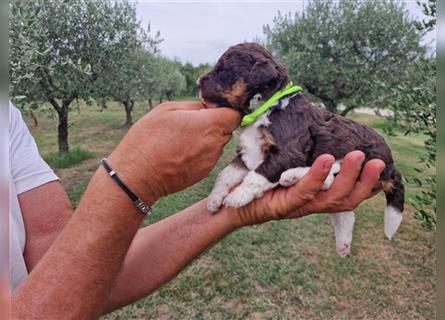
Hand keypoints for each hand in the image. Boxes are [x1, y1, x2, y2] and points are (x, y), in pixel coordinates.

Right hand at [108, 101, 239, 203]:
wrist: (138, 175)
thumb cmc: (148, 139)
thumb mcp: (167, 110)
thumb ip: (195, 106)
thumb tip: (209, 107)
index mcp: (209, 125)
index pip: (234, 114)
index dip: (225, 110)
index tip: (211, 109)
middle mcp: (215, 144)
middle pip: (227, 129)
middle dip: (215, 124)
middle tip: (191, 124)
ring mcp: (210, 161)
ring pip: (217, 144)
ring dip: (207, 139)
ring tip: (182, 140)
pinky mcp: (204, 173)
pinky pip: (208, 157)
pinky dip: (200, 153)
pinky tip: (180, 153)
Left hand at [226, 151, 384, 226]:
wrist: (230, 204)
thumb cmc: (257, 181)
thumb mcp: (285, 166)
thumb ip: (302, 155)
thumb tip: (315, 127)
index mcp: (315, 195)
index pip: (348, 193)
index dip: (366, 182)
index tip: (379, 164)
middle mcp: (311, 203)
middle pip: (347, 199)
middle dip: (365, 182)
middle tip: (379, 162)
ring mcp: (298, 206)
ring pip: (332, 198)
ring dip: (348, 178)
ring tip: (358, 157)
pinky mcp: (283, 206)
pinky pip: (305, 192)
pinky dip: (318, 176)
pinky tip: (327, 159)